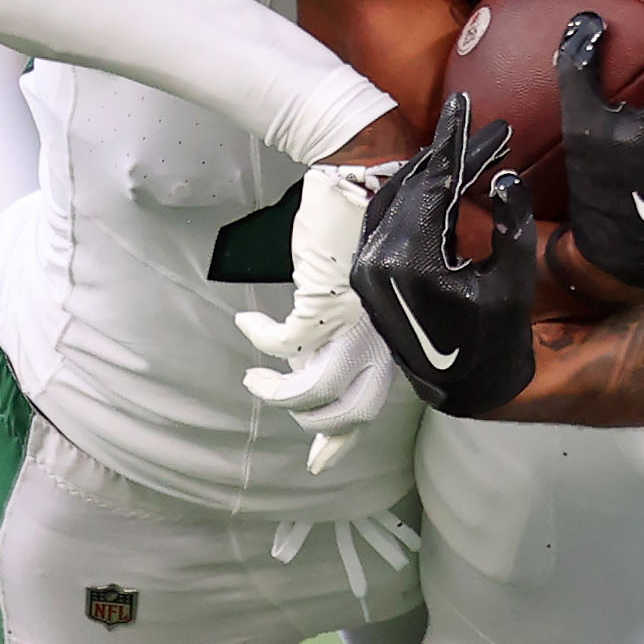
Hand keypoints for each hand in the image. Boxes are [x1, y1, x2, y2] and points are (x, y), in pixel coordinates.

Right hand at [236, 162, 407, 473]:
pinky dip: (260, 338)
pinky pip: (282, 343)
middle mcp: (381, 339)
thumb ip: (353, 328)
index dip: (343, 440)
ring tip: (255, 378)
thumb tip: (320, 356)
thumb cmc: (367, 230)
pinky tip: (249, 323)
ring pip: (312, 390)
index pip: (373, 405)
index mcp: (395, 339)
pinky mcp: (325, 303)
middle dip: (312, 424)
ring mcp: (355, 324)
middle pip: (350, 412)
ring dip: (276, 391)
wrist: (365, 182)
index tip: (320, 462)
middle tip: (278, 402)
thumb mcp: (369, 292)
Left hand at [349, 94, 536, 415]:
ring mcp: (365, 268)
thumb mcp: (512, 282)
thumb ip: (511, 226)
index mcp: (409, 261)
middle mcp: (376, 261)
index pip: (432, 184)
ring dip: (428, 170)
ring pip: (394, 198)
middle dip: (448, 153)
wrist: (467, 387)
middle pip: (412, 186)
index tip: (465, 106)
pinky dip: (410, 193)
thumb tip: (509, 178)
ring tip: (462, 148)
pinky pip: (385, 217)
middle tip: (480, 126)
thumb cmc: (495, 339)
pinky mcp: (366, 274)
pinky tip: (434, 180)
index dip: (455, 143)